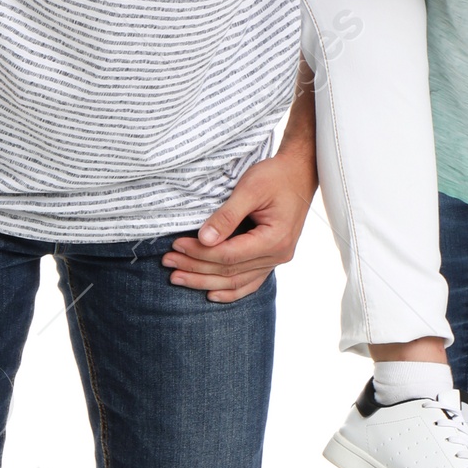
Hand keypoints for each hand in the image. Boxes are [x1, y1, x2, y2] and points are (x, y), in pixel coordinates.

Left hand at [161, 140, 316, 302]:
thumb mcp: (250, 188)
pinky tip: (210, 294)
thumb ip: (227, 215)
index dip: (199, 253)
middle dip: (195, 268)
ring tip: (178, 277)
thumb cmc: (276, 176)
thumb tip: (204, 238)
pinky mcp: (272, 258)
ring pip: (237, 281)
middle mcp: (278, 255)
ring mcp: (276, 259)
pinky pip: (250, 282)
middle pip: (229, 271)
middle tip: (168, 262)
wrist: (299, 173)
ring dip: (205, 281)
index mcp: (274, 239)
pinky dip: (230, 291)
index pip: (229, 255)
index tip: (176, 244)